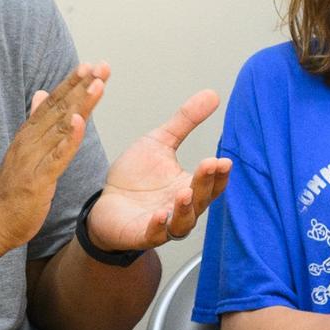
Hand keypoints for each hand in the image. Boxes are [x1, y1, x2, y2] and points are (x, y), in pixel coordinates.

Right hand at [0, 63, 107, 248]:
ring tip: (97, 84)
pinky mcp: (38, 179)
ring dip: (80, 104)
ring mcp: (33, 159)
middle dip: (83, 86)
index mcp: (30, 134)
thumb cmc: (12, 189)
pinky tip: (79, 123)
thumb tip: (41, 93)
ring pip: (61, 126)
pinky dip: (68, 138)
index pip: (54, 103)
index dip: (72, 83)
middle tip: (101, 65)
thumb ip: (36, 122)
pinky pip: (56, 156)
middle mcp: (31, 141)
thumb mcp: (25, 150)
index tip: (91, 65)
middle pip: (60, 108)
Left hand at [87, 88, 231, 251]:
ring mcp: (163, 224)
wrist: (105, 201)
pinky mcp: (142, 234)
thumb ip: (186, 121)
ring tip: (184, 193)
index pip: (212, 183)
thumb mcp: (160, 142)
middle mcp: (181, 208)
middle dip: (206, 184)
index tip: (224, 159)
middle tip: (209, 165)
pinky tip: (159, 215)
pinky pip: (155, 235)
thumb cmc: (135, 176)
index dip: (219, 174)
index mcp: (189, 187)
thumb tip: (213, 94)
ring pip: (182, 222)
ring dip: (185, 209)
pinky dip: (158, 227)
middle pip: (201, 200)